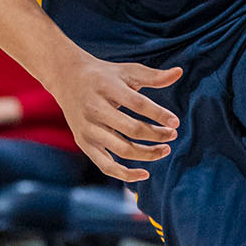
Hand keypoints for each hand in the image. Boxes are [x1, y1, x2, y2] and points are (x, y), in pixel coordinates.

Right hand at [52, 56, 181, 182]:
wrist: (66, 78)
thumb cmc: (104, 76)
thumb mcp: (126, 71)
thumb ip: (153, 76)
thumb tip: (179, 72)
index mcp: (107, 88)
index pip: (137, 104)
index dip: (158, 115)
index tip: (176, 122)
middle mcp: (95, 109)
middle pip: (132, 129)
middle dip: (156, 135)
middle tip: (173, 134)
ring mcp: (88, 129)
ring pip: (122, 149)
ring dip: (147, 153)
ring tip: (165, 149)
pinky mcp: (84, 143)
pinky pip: (106, 165)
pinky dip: (125, 174)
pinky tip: (145, 174)